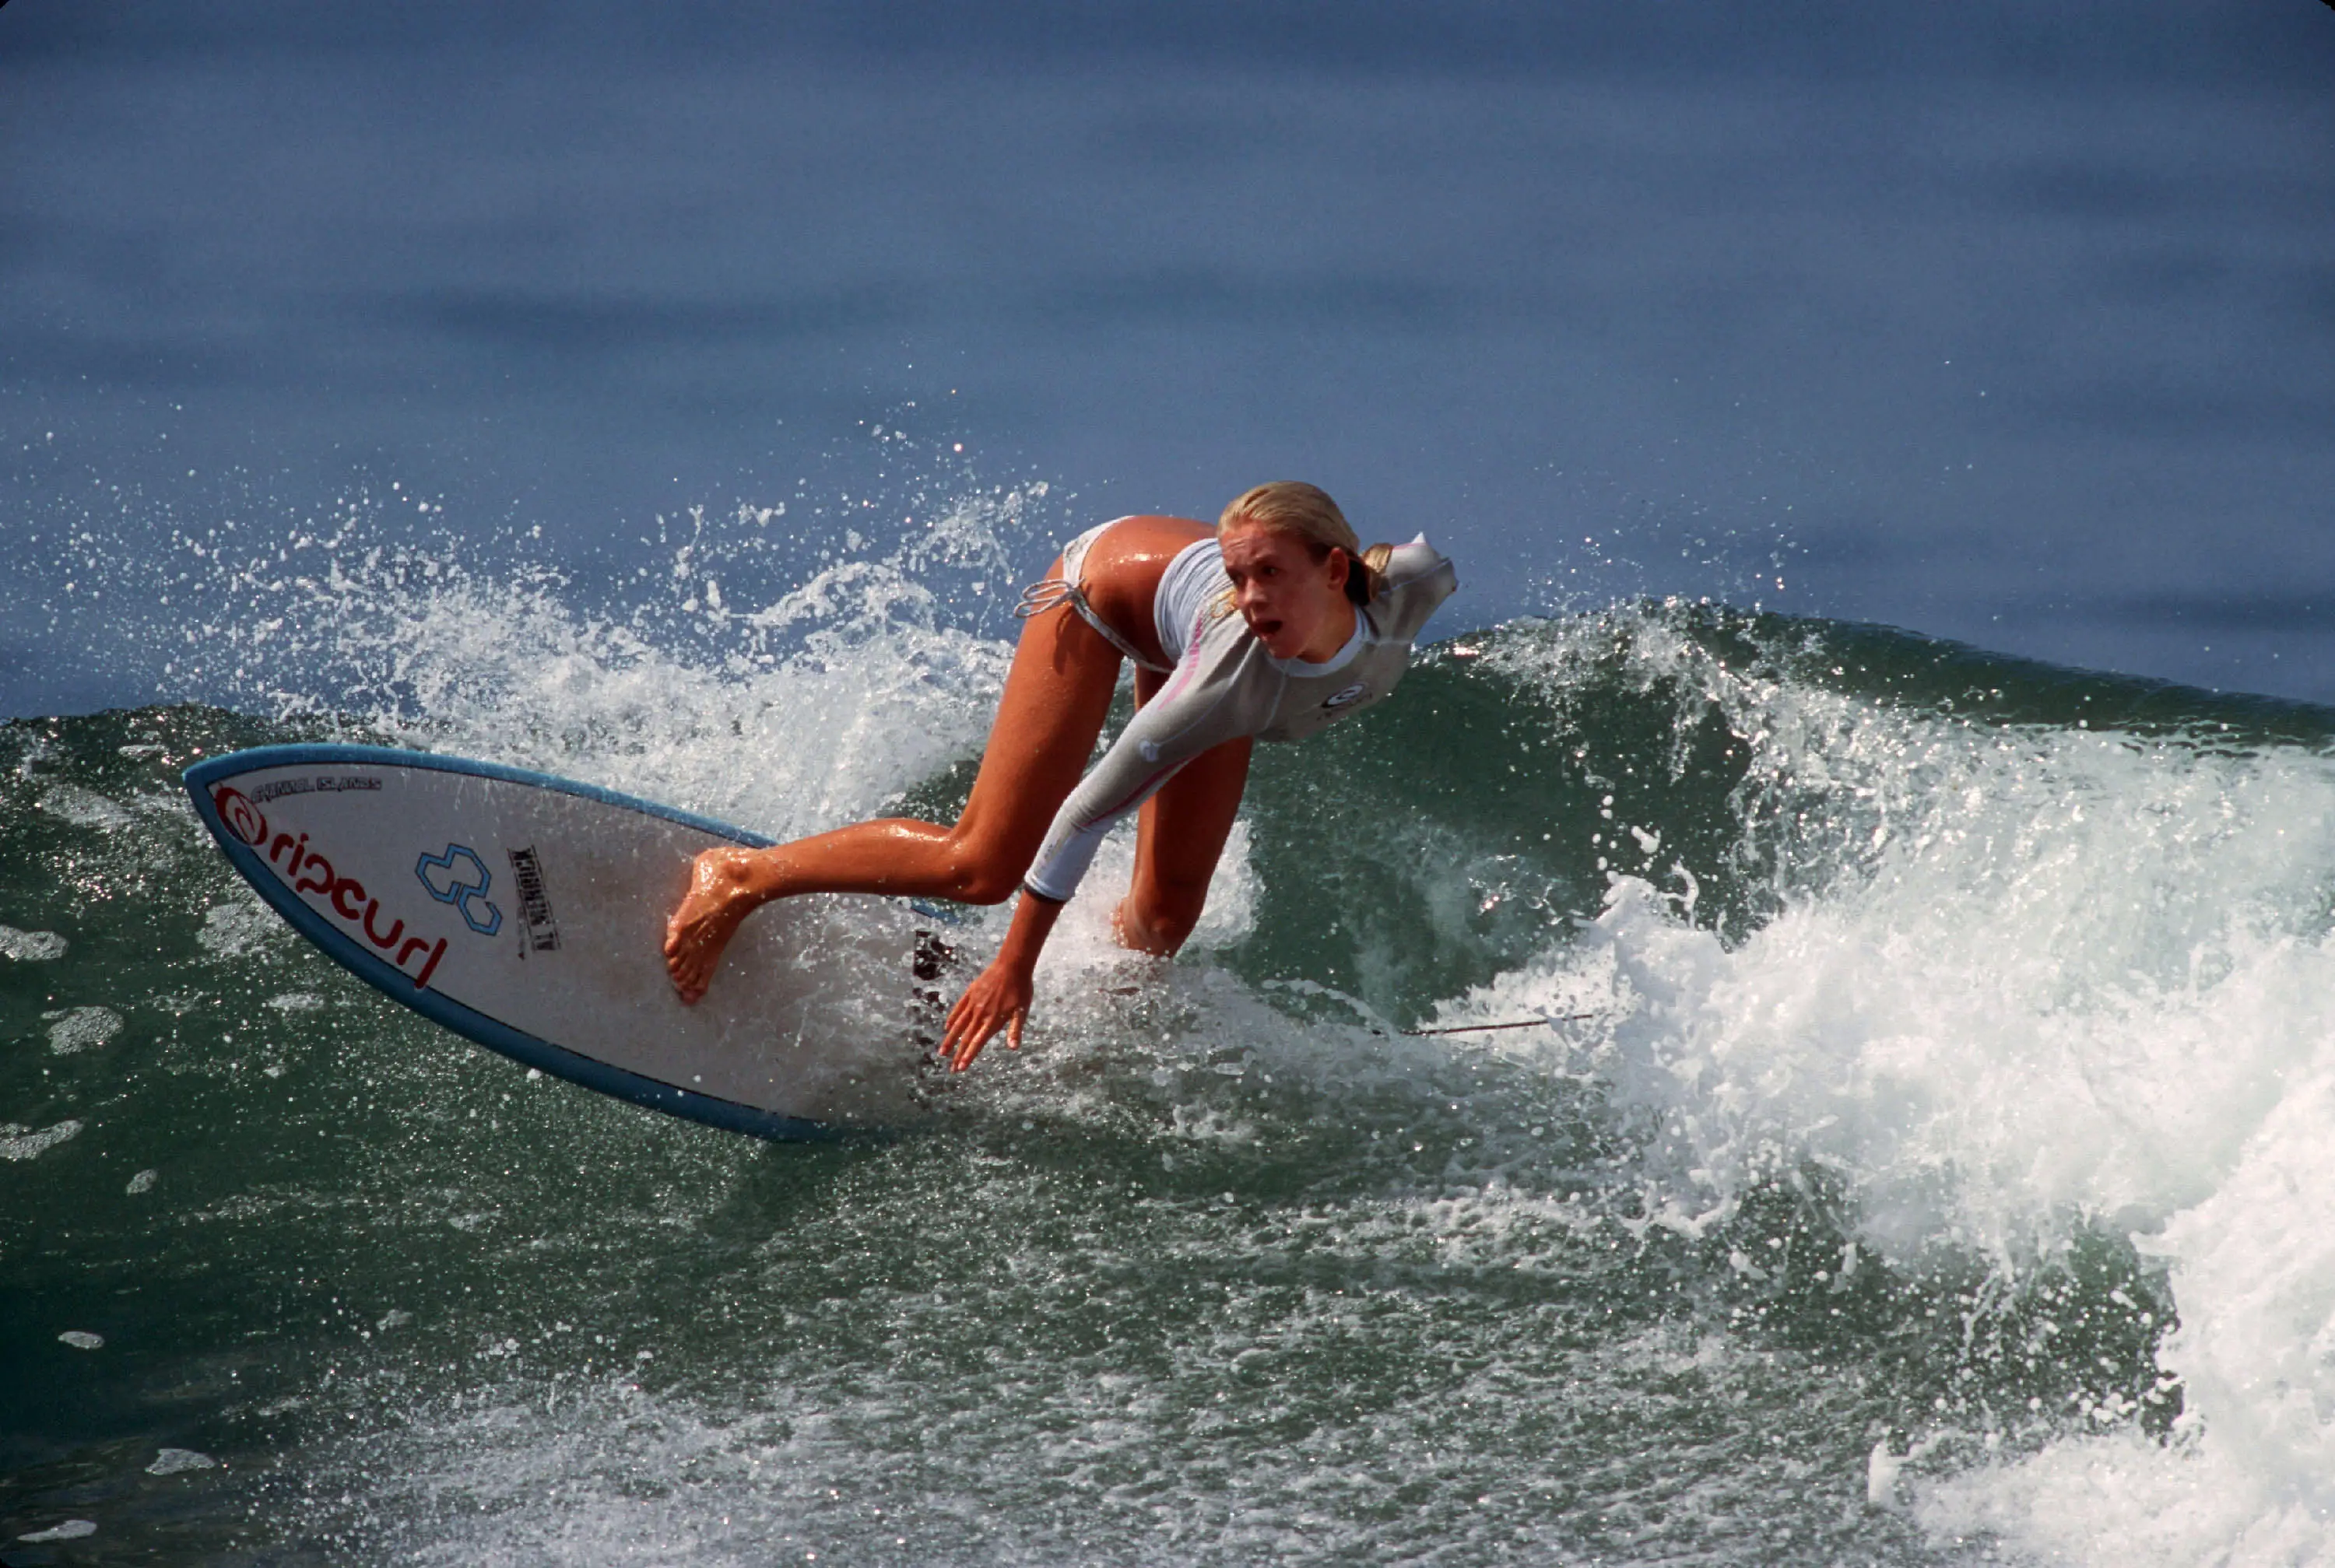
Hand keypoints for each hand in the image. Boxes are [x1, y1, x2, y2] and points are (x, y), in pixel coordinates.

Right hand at [940, 957, 1032, 1071]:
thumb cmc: (1021, 989)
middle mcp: (980, 1014)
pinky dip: (952, 1019)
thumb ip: (1015, 1029)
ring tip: (942, 1052)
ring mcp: (973, 1003)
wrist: (1012, 965)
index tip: (960, 1068)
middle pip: (965, 1038)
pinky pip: (958, 1009)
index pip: (977, 1042)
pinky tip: (947, 1027)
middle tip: (951, 1069)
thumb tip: (1013, 1048)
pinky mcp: (970, 993)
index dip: (968, 1056)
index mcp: (992, 1020)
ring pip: (958, 1025)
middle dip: (958, 1054)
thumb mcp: (1022, 1011)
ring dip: (950, 1040)